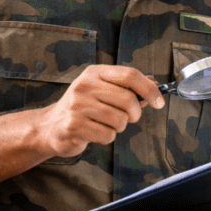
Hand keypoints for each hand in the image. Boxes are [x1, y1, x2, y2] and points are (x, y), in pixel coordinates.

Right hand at [40, 65, 163, 157]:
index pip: (130, 75)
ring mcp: (77, 106)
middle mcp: (84, 85)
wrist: (51, 126)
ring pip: (120, 120)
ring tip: (106, 124)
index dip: (149, 89)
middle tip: (129, 117)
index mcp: (94, 73)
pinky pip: (108, 135)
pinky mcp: (74, 125)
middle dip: (135, 113)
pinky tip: (95, 132)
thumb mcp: (102, 90)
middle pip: (128, 99)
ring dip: (120, 127)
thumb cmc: (83, 107)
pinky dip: (107, 137)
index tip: (159, 102)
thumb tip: (155, 84)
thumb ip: (127, 87)